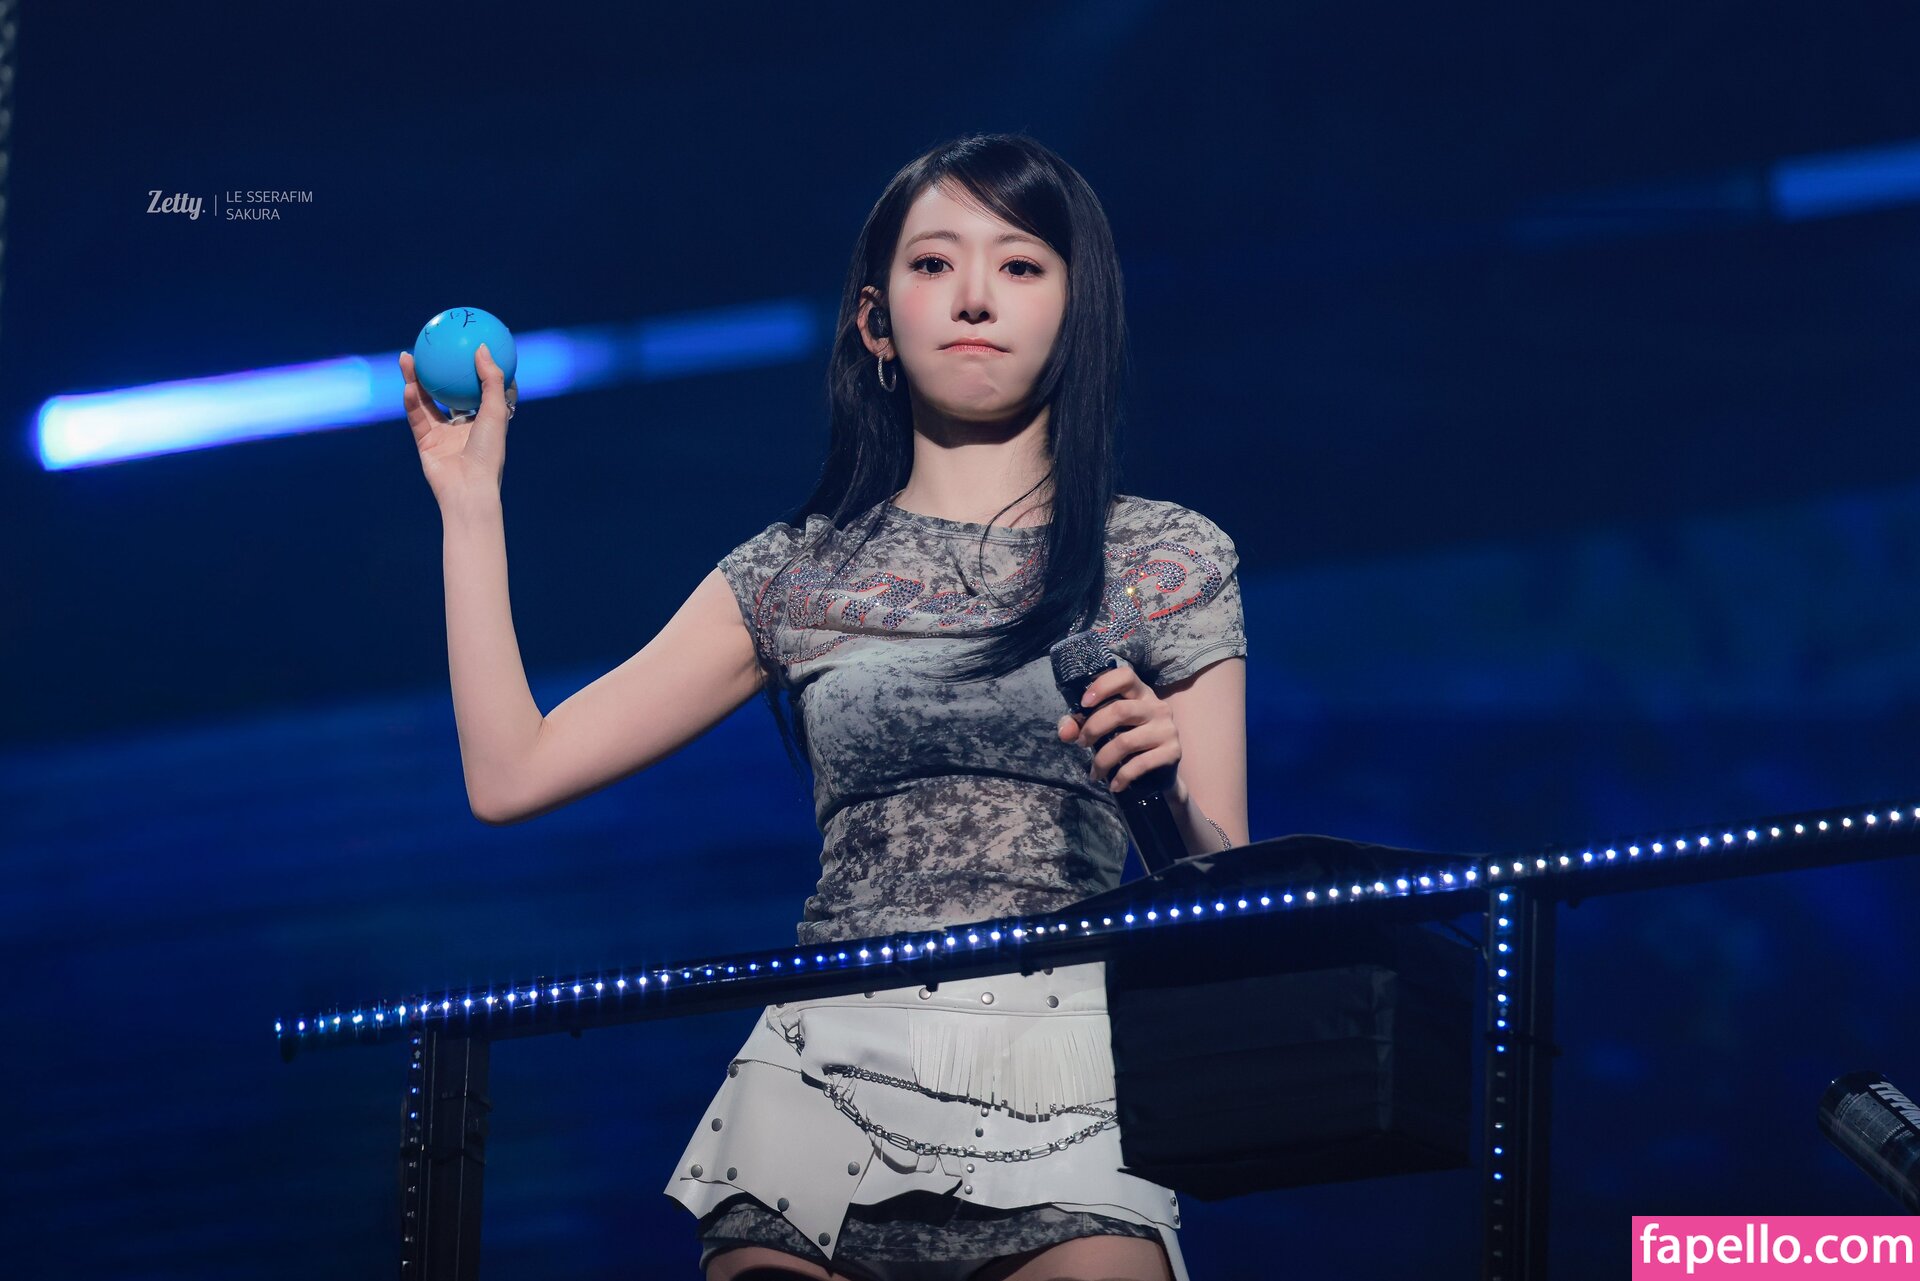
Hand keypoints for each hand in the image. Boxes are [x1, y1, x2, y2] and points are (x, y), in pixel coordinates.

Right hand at [401, 343, 517, 510]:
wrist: (467, 489)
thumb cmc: (488, 452)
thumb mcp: (495, 411)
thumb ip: (491, 380)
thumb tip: (482, 348)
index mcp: (484, 419)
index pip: (480, 389)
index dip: (474, 369)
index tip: (467, 344)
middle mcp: (463, 425)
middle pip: (447, 391)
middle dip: (436, 369)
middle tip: (429, 346)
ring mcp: (443, 434)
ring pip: (426, 401)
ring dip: (415, 379)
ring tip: (406, 358)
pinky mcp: (425, 442)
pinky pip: (416, 417)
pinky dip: (411, 402)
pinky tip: (407, 385)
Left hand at [1056, 659, 1183, 794]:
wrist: (1158, 776)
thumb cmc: (1126, 743)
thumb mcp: (1102, 730)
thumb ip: (1079, 726)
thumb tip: (1064, 733)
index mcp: (1140, 693)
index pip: (1125, 676)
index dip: (1102, 686)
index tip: (1083, 703)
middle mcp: (1157, 706)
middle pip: (1120, 710)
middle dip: (1093, 728)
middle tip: (1082, 743)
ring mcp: (1167, 728)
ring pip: (1126, 741)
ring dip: (1103, 759)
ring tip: (1094, 772)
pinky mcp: (1172, 751)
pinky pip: (1140, 763)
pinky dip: (1121, 776)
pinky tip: (1113, 784)